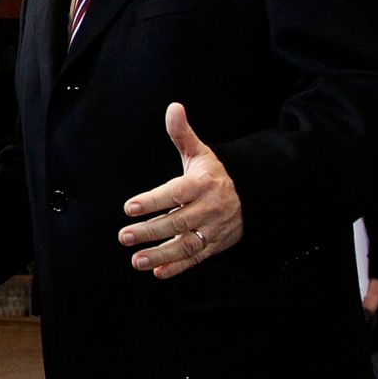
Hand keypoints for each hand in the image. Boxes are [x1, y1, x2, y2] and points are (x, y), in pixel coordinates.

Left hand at [119, 102, 241, 278]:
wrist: (253, 194)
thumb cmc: (215, 171)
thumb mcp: (201, 152)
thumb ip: (182, 133)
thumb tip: (173, 107)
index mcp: (203, 183)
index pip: (175, 193)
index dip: (153, 200)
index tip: (129, 207)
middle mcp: (210, 208)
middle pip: (178, 222)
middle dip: (150, 230)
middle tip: (124, 236)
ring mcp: (214, 229)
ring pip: (187, 245)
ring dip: (161, 254)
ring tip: (136, 260)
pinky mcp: (216, 246)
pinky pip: (197, 258)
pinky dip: (178, 267)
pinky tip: (157, 272)